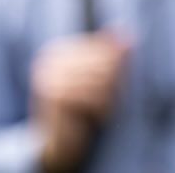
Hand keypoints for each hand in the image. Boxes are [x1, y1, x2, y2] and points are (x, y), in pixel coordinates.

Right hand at [31, 32, 128, 171]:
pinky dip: (102, 109)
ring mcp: (49, 77)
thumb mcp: (93, 78)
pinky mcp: (53, 97)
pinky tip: (99, 117)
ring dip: (109, 98)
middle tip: (114, 99)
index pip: (100, 48)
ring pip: (100, 80)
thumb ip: (107, 54)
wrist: (56, 143)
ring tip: (105, 109)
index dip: (116, 66)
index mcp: (57, 50)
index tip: (119, 82)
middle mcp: (49, 60)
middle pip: (102, 62)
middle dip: (114, 82)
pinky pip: (92, 97)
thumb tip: (125, 32)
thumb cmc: (79, 107)